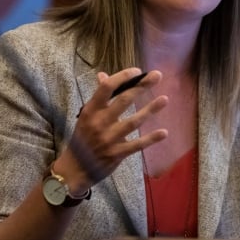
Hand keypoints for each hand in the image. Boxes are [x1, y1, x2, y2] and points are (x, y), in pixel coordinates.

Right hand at [55, 68, 168, 193]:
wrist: (74, 168)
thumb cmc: (83, 137)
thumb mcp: (87, 115)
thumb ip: (99, 97)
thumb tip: (104, 75)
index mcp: (91, 110)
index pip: (107, 88)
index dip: (123, 77)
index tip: (137, 71)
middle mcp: (99, 122)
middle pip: (123, 101)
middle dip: (141, 86)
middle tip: (157, 75)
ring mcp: (108, 139)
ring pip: (133, 122)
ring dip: (150, 110)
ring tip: (165, 99)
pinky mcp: (117, 154)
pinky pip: (137, 145)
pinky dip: (151, 139)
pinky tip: (164, 132)